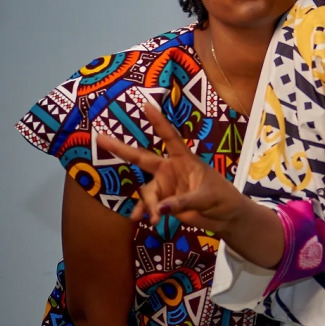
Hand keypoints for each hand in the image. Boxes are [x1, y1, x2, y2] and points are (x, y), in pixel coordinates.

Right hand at [98, 103, 248, 235]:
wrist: (224, 216)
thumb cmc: (221, 197)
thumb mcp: (206, 197)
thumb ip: (182, 201)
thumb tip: (160, 209)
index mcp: (184, 159)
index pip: (169, 137)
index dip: (158, 122)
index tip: (146, 105)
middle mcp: (170, 169)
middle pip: (142, 158)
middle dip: (121, 149)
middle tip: (100, 137)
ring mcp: (165, 185)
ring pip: (147, 191)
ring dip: (148, 204)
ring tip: (155, 218)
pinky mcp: (163, 202)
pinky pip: (148, 206)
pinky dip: (145, 213)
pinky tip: (146, 221)